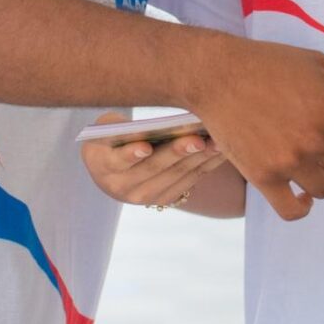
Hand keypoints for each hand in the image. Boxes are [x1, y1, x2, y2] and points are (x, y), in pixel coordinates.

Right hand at [80, 114, 232, 208]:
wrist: (115, 166)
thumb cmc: (112, 136)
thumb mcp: (106, 128)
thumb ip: (120, 126)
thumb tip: (152, 125)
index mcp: (103, 166)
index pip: (118, 161)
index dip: (131, 154)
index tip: (145, 146)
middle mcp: (123, 187)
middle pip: (154, 168)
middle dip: (177, 153)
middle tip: (196, 139)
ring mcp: (146, 196)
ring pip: (177, 176)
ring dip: (199, 159)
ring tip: (216, 141)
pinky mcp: (166, 198)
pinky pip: (190, 180)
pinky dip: (207, 164)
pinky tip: (220, 148)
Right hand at [180, 39, 323, 221]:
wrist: (217, 75)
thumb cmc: (268, 63)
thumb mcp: (316, 61)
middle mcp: (317, 138)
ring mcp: (291, 161)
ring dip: (322, 175)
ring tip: (308, 160)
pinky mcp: (264, 177)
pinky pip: (293, 209)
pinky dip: (302, 206)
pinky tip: (302, 194)